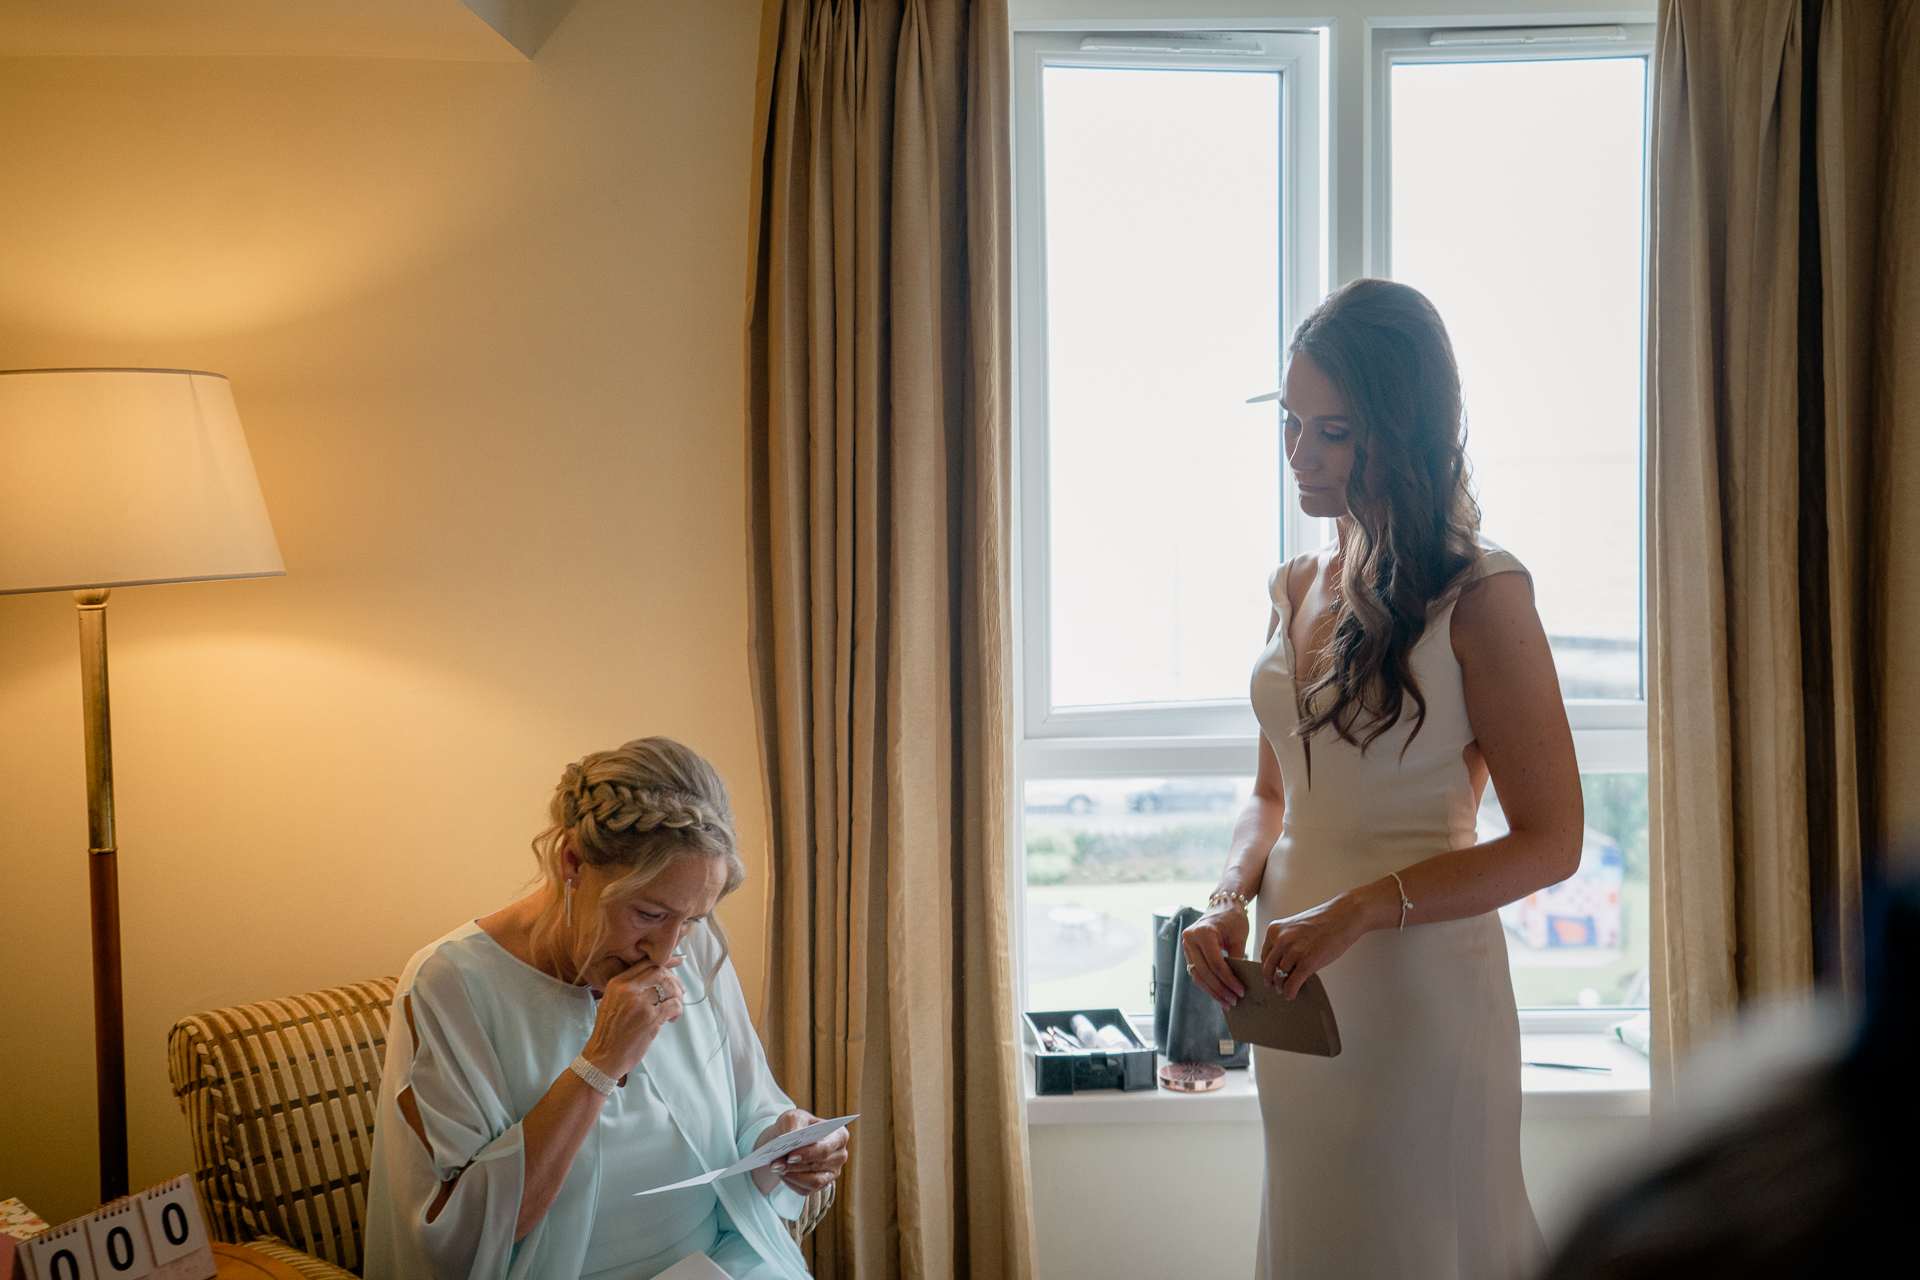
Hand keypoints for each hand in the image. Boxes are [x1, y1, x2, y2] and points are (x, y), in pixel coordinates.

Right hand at [579, 955, 685, 1079]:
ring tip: (675, 1006)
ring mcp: (639, 1003)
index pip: (646, 963)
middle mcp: (628, 989)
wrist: (603, 1056)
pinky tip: (672, 1018)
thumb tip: (657, 977)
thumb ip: (629, 988)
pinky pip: (674, 1005)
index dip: (665, 963)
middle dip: (674, 980)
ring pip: (669, 987)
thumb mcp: (611, 1001)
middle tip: (679, 991)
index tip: (677, 963)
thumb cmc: (610, 1031)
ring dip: (678, 996)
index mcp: (617, 983)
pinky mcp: (650, 1019)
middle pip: (660, 972)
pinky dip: (678, 1010)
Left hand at [750, 1109, 848, 1197]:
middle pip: (818, 1165)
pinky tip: (783, 1173)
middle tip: (776, 1164)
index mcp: (839, 1135)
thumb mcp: (793, 1117)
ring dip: (793, 1175)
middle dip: (795, 1165)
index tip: (790, 1155)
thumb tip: (790, 1137)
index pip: (826, 1148)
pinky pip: (806, 1189)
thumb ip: (794, 1124)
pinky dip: (792, 1182)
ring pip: (814, 1181)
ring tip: (778, 1168)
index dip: (809, 1153)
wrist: (790, 1140)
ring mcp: (832, 1172)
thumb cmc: (796, 1126)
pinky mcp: (822, 1185)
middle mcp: (840, 1156)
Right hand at [1181, 905, 1251, 1008]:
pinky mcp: (1188, 951)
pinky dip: (1207, 984)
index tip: (1241, 991)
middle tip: (1234, 1001)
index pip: (1216, 964)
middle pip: (1205, 972)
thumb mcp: (1239, 937)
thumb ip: (1238, 958)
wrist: (1223, 905)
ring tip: (1227, 1002)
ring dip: (1212, 991)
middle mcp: (1190, 939)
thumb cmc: (1233, 918)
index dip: (1229, 980)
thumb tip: (1239, 983)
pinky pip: (1196, 972)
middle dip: (1220, 990)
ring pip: (1198, 976)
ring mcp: (1186, 945)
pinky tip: (1218, 994)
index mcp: (1203, 932)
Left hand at [1259, 882, 1392, 998]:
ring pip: (1280, 977)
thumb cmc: (1322, 922)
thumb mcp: (1294, 927)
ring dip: (1282, 987)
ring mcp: (1294, 952)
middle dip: (1271, 980)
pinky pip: (1292, 983)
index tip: (1267, 977)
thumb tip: (1279, 963)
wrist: (1343, 917)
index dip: (1266, 969)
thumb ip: (1284, 942)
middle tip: (1274, 987)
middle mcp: (1281, 940)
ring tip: (1284, 991)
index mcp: (1275, 930)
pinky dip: (1290, 992)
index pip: (1264, 955)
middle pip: (1270, 968)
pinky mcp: (1307, 963)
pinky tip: (1290, 995)